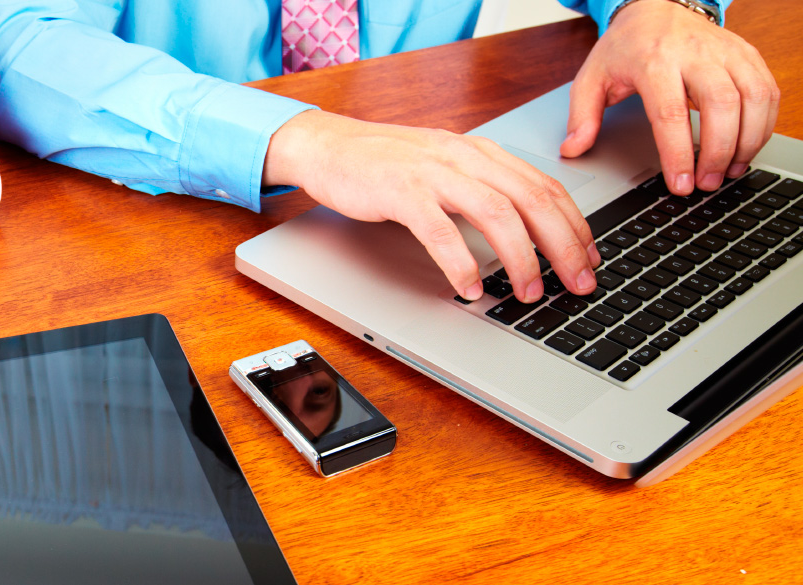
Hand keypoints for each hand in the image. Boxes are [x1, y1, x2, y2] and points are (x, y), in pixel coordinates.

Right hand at [264, 109, 600, 302]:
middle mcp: (465, 157)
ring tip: (529, 292)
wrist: (329, 146)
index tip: (591, 260)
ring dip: (520, 258)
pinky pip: (440, 232)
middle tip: (577, 284)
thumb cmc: (386, 163)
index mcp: (482, 153)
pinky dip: (460, 263)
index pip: (545, 188)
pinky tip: (471, 287)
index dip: (575, 227)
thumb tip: (526, 231)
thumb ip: (483, 189)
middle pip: (532, 201)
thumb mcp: (446, 168)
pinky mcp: (401, 192)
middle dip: (563, 247)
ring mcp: (433, 173)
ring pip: (496, 214)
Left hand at [561, 0, 779, 193]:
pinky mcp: (747, 55)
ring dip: (747, 141)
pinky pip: (767, 91)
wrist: (657, 8)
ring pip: (752, 98)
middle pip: (721, 105)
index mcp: (653, 61)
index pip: (670, 112)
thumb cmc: (625, 47)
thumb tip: (572, 149)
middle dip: (719, 151)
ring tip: (728, 171)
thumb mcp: (592, 77)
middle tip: (707, 183)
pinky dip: (763, 124)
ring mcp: (726, 52)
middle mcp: (695, 54)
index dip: (678, 153)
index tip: (680, 185)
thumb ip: (582, 115)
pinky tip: (747, 146)